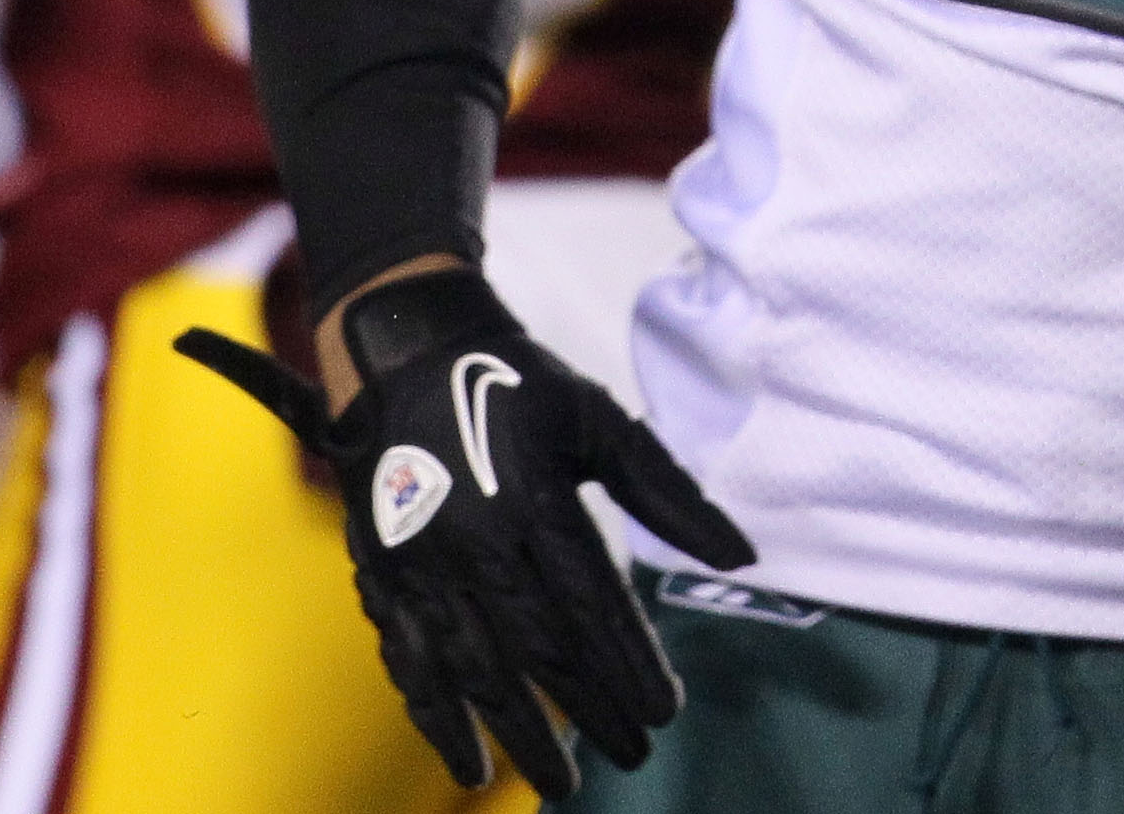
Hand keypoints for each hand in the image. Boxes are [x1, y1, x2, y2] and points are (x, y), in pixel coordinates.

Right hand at [178, 265, 751, 793]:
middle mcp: (471, 542)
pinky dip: (436, 720)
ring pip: (472, 670)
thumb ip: (671, 493)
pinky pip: (408, 664)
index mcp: (532, 501)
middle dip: (589, 710)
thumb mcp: (603, 422)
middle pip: (538, 649)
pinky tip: (468, 765)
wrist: (404, 352)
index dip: (630, 664)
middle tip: (635, 757)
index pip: (592, 604)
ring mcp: (418, 566)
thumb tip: (743, 555)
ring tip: (562, 783)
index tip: (667, 712)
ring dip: (517, 734)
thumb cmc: (519, 387)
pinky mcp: (380, 579)